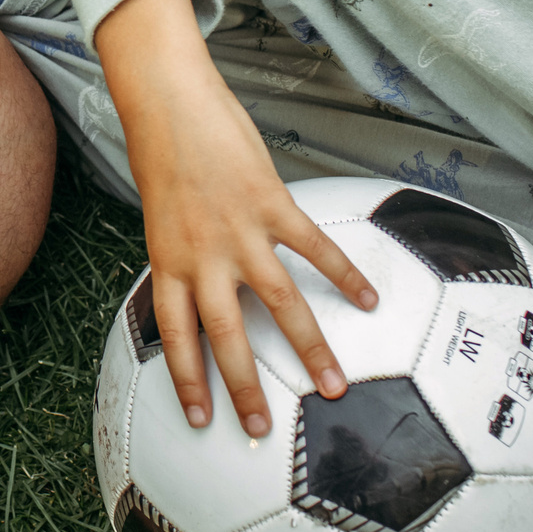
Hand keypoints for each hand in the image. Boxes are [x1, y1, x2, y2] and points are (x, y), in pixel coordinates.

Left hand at [97, 0, 377, 436]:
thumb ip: (187, 258)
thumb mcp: (162, 219)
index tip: (200, 421)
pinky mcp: (271, 202)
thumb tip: (207, 287)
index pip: (175, 337)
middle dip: (245, 387)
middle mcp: (203, 256)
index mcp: (170, 262)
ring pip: (278, 303)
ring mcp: (239, 231)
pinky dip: (344, 274)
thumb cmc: (162, 156)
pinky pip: (314, 247)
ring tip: (333, 388)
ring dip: (308, 348)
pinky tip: (370, 300)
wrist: (167, 102)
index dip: (186, 380)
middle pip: (225, 335)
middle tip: (262, 429)